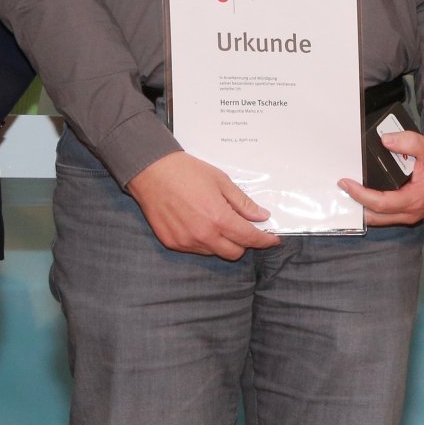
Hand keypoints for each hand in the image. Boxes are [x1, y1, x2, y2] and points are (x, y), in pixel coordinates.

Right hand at [126, 151, 279, 258]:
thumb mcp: (221, 182)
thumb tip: (262, 216)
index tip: (272, 239)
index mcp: (218, 218)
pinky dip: (203, 241)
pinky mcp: (172, 242)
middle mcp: (203, 235)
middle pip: (234, 253)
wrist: (151, 171)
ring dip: (222, 242)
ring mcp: (186, 241)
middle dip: (244, 243)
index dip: (264, 240)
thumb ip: (243, 203)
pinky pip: (196, 249)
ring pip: (214, 252)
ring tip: (216, 220)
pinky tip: (199, 223)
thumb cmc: (187, 172)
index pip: (249, 238)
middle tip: (244, 228)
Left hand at [340, 132, 423, 225]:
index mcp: (415, 199)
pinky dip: (374, 206)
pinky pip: (387, 214)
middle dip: (357, 204)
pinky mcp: (410, 211)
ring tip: (351, 189)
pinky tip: (366, 193)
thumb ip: (408, 142)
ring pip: (380, 218)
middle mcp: (411, 212)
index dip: (360, 194)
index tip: (346, 182)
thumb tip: (385, 140)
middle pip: (376, 216)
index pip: (380, 203)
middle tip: (342, 188)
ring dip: (364, 206)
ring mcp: (411, 214)